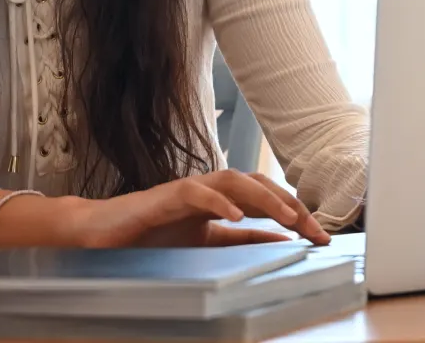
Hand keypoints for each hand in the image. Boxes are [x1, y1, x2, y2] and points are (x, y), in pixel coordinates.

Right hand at [62, 170, 330, 248]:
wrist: (103, 235)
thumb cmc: (152, 236)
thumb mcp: (207, 243)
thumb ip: (242, 241)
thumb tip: (282, 241)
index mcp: (222, 200)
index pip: (267, 200)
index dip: (296, 214)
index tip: (321, 236)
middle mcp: (209, 189)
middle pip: (258, 184)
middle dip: (289, 204)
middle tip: (314, 228)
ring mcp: (188, 189)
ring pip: (234, 181)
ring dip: (264, 197)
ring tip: (287, 216)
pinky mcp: (166, 196)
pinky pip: (197, 193)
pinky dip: (219, 201)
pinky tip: (237, 216)